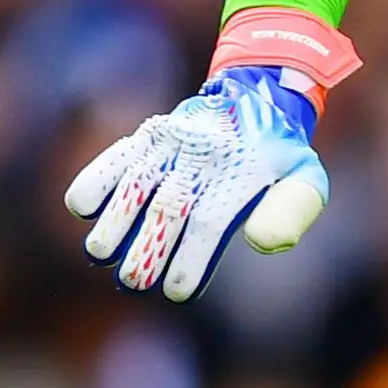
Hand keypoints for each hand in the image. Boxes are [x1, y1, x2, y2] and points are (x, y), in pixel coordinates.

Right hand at [67, 65, 332, 301]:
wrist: (257, 97)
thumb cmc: (280, 156)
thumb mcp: (307, 179)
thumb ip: (292, 211)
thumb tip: (264, 242)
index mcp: (244, 170)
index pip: (211, 219)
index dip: (192, 256)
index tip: (177, 290)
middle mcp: (204, 154)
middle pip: (170, 205)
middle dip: (148, 247)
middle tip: (134, 282)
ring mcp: (173, 142)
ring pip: (138, 181)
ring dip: (115, 219)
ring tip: (98, 253)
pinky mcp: (150, 135)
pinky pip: (118, 154)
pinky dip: (96, 177)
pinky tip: (80, 208)